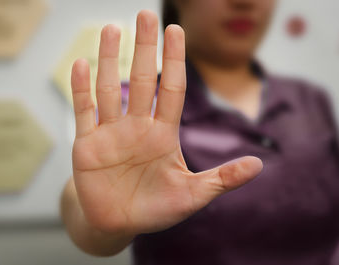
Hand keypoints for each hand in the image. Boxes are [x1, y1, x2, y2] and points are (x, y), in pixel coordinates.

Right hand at [70, 10, 262, 237]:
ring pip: (109, 88)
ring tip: (111, 28)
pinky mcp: (87, 144)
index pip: (171, 89)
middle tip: (145, 15)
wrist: (118, 223)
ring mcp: (110, 133)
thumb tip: (258, 164)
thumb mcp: (193, 196)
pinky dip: (80, 88)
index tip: (175, 31)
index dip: (174, 60)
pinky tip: (80, 64)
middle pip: (141, 79)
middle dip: (143, 48)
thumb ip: (222, 179)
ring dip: (108, 59)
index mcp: (163, 135)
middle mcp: (137, 127)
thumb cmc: (155, 209)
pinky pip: (84, 111)